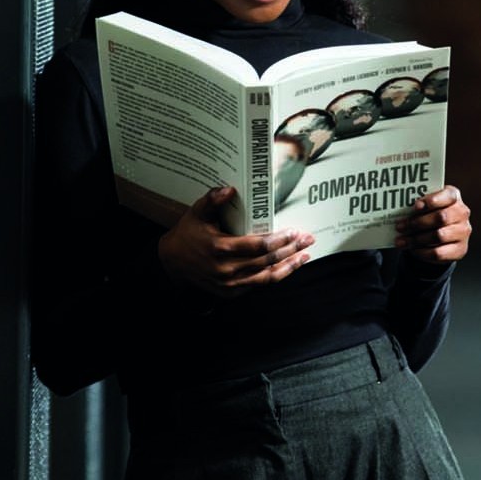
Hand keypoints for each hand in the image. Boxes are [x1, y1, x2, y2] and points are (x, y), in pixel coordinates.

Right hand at [158, 186, 314, 297]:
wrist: (171, 264)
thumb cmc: (187, 235)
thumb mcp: (196, 214)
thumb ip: (212, 200)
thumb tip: (229, 189)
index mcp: (220, 248)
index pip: (258, 246)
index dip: (279, 240)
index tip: (294, 231)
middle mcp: (227, 270)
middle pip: (267, 261)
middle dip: (291, 250)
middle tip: (308, 240)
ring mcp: (230, 284)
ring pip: (267, 277)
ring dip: (289, 267)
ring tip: (305, 256)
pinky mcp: (232, 292)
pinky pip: (258, 285)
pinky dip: (275, 276)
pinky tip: (288, 267)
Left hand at [395, 185, 470, 263]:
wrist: (440, 237)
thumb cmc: (429, 215)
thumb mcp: (425, 206)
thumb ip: (418, 206)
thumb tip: (402, 211)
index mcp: (453, 196)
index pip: (448, 196)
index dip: (432, 201)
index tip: (416, 206)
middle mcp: (462, 213)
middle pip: (441, 217)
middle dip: (418, 222)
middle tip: (400, 227)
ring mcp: (463, 232)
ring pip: (439, 236)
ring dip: (416, 239)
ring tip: (401, 241)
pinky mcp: (460, 249)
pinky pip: (439, 253)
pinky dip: (422, 252)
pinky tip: (412, 249)